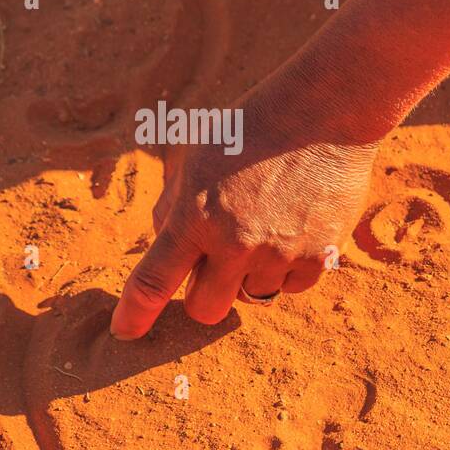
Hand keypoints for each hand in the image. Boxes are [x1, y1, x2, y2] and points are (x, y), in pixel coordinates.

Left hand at [109, 91, 376, 339]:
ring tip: (268, 229)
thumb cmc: (252, 129)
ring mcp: (279, 253)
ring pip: (254, 296)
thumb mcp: (195, 155)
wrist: (323, 116)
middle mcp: (235, 243)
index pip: (154, 280)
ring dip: (252, 274)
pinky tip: (295, 231)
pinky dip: (289, 270)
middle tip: (218, 265)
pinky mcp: (319, 257)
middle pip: (206, 308)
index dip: (136, 313)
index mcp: (195, 216)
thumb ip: (175, 203)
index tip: (126, 332)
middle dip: (205, 294)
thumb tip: (165, 243)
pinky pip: (294, 287)